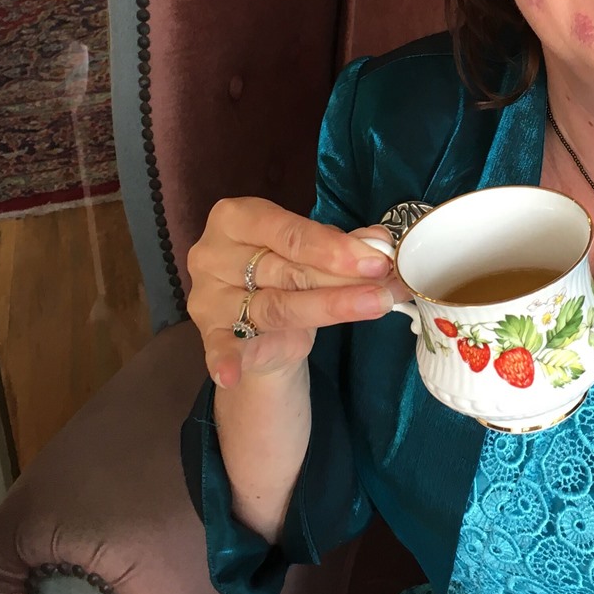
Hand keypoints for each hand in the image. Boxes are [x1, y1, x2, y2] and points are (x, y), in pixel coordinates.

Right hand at [184, 197, 405, 389]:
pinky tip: (230, 375)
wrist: (260, 323)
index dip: (334, 248)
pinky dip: (225, 361)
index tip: (375, 262)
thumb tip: (380, 243)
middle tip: (385, 288)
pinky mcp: (210, 334)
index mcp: (237, 218)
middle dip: (341, 280)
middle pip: (286, 269)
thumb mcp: (313, 254)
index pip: (289, 232)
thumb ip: (343, 246)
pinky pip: (220, 347)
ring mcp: (208, 296)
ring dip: (328, 309)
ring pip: (275, 306)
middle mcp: (214, 253)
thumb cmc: (286, 275)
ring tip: (374, 307)